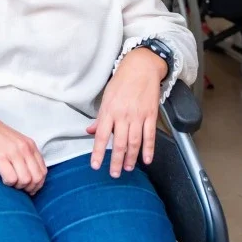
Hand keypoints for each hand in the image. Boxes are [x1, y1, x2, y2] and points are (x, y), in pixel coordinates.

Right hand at [0, 109, 46, 194]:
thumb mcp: (16, 142)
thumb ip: (25, 155)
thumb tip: (30, 177)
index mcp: (30, 145)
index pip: (43, 171)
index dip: (37, 184)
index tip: (29, 188)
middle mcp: (24, 148)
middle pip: (36, 178)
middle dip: (29, 188)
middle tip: (19, 188)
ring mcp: (12, 152)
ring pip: (25, 180)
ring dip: (18, 186)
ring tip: (9, 182)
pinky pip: (11, 179)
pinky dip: (8, 184)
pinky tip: (2, 178)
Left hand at [88, 47, 168, 176]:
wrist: (141, 66)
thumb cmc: (122, 81)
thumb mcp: (106, 96)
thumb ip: (100, 117)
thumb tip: (91, 131)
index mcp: (109, 110)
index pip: (102, 136)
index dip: (98, 152)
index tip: (96, 166)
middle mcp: (123, 115)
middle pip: (120, 143)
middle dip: (116, 161)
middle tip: (114, 174)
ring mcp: (138, 115)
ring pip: (134, 142)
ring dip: (131, 158)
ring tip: (128, 168)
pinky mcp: (151, 115)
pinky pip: (150, 136)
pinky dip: (149, 149)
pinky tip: (146, 160)